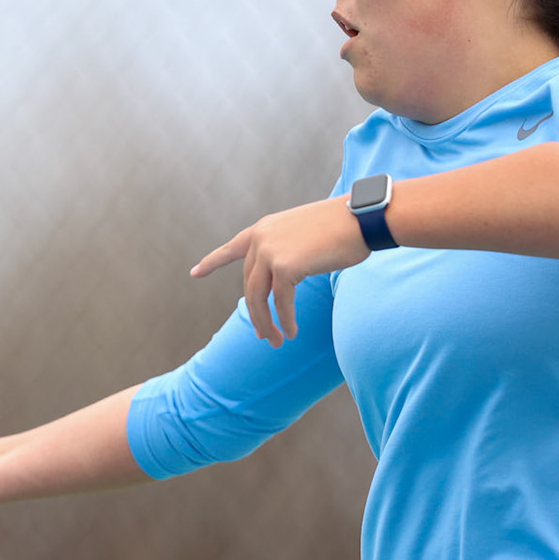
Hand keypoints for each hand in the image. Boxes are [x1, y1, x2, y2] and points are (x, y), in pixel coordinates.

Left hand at [191, 197, 368, 346]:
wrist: (363, 217)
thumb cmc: (342, 227)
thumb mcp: (303, 235)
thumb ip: (285, 252)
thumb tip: (280, 279)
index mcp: (264, 228)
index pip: (232, 248)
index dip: (213, 262)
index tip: (195, 273)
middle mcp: (261, 238)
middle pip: (250, 285)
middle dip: (256, 313)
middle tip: (262, 335)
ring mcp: (270, 252)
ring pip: (259, 297)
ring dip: (265, 322)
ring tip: (274, 342)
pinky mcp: (284, 267)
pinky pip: (281, 302)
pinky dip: (285, 320)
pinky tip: (290, 333)